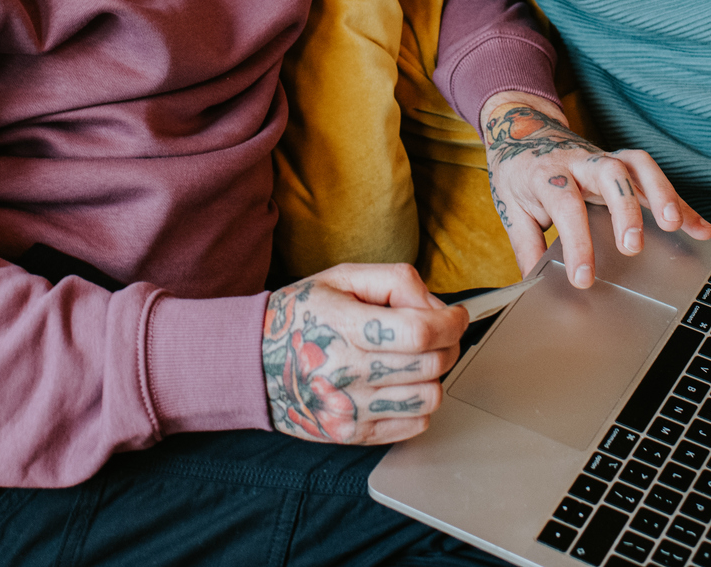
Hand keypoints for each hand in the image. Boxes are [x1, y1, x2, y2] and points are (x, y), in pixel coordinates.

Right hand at [262, 263, 468, 445]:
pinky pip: (414, 425)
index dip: (451, 322)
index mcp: (344, 325)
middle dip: (449, 344)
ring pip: (429, 397)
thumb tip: (438, 306)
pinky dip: (420, 404)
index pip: (419, 331)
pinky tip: (402, 385)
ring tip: (417, 360)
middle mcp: (346, 371)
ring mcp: (350, 408)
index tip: (457, 316)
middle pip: (430, 364)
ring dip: (434, 375)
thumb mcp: (341, 278)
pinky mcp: (353, 433)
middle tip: (439, 333)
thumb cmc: (301, 315)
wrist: (253, 364)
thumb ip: (395, 281)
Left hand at [479, 92, 710, 288]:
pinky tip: (698, 227)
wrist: (522, 128)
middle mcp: (580, 162)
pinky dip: (679, 201)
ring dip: (662, 193)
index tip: (584, 278)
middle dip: (626, 209)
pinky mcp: (623, 162)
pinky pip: (655, 178)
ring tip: (676, 225)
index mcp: (547, 173)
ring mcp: (605, 158)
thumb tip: (531, 285)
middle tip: (632, 246)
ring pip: (639, 166)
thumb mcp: (510, 207)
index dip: (577, 242)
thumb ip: (525, 246)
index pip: (565, 204)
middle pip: (609, 175)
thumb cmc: (519, 171)